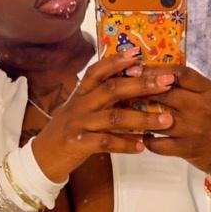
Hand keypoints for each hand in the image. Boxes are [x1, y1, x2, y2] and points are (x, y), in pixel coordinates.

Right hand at [30, 50, 177, 182]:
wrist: (44, 157)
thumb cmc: (70, 130)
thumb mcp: (82, 108)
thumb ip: (102, 96)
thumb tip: (134, 83)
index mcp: (82, 93)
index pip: (99, 70)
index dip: (118, 61)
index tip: (139, 55)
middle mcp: (80, 104)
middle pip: (113, 89)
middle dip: (142, 85)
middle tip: (167, 83)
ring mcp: (79, 124)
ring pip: (114, 117)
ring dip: (143, 118)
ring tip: (166, 120)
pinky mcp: (79, 143)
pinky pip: (105, 142)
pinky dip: (125, 144)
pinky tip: (141, 146)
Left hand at [135, 65, 210, 176]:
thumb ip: (192, 85)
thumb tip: (161, 70)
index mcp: (209, 91)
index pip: (180, 73)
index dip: (157, 69)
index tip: (138, 67)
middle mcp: (201, 108)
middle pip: (164, 92)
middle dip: (141, 88)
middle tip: (124, 87)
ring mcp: (192, 129)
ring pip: (157, 118)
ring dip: (138, 114)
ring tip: (126, 111)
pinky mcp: (186, 149)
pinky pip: (158, 144)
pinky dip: (147, 140)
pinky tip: (143, 135)